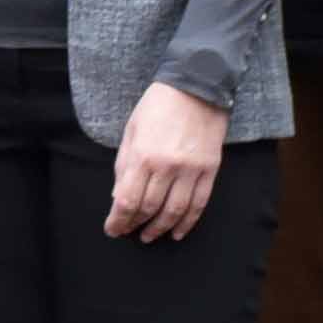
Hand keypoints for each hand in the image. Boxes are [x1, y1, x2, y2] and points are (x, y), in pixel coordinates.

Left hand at [103, 81, 228, 241]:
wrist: (196, 86)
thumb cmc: (158, 106)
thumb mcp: (131, 131)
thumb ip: (123, 166)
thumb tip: (118, 197)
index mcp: (143, 155)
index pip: (127, 200)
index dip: (118, 220)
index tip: (112, 230)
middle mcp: (167, 166)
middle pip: (149, 208)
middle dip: (135, 225)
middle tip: (128, 232)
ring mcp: (191, 170)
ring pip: (174, 211)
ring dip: (160, 229)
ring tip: (149, 236)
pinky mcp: (210, 170)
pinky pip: (198, 204)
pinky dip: (187, 222)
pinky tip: (177, 232)